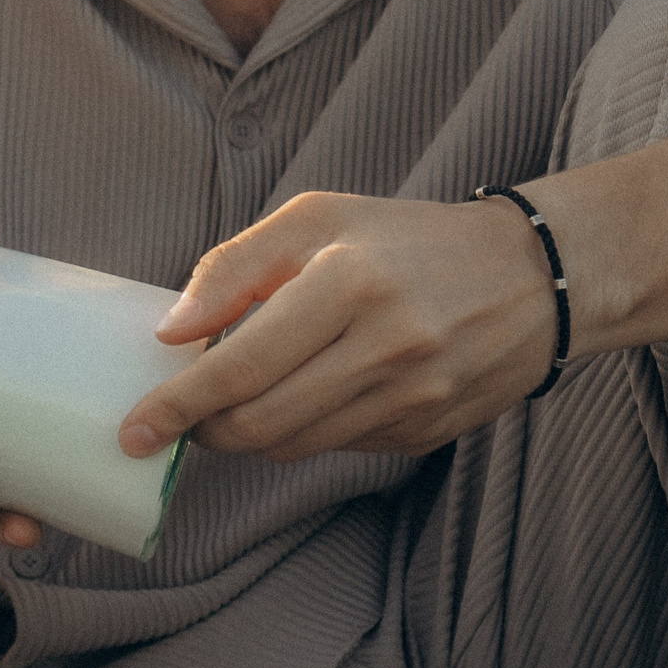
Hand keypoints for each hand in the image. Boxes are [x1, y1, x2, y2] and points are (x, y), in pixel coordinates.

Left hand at [118, 191, 558, 463]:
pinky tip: (307, 395)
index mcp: (349, 282)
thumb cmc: (403, 239)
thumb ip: (233, 269)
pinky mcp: (429, 430)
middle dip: (204, 429)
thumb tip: (171, 332)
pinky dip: (302, 431)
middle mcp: (387, 345)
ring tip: (234, 404)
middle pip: (261, 421)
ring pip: (295, 445)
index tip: (134, 430)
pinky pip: (338, 447)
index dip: (179, 404)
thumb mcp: (315, 219)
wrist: (532, 275)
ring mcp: (414, 396)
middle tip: (181, 417)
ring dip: (246, 435)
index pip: (242, 364)